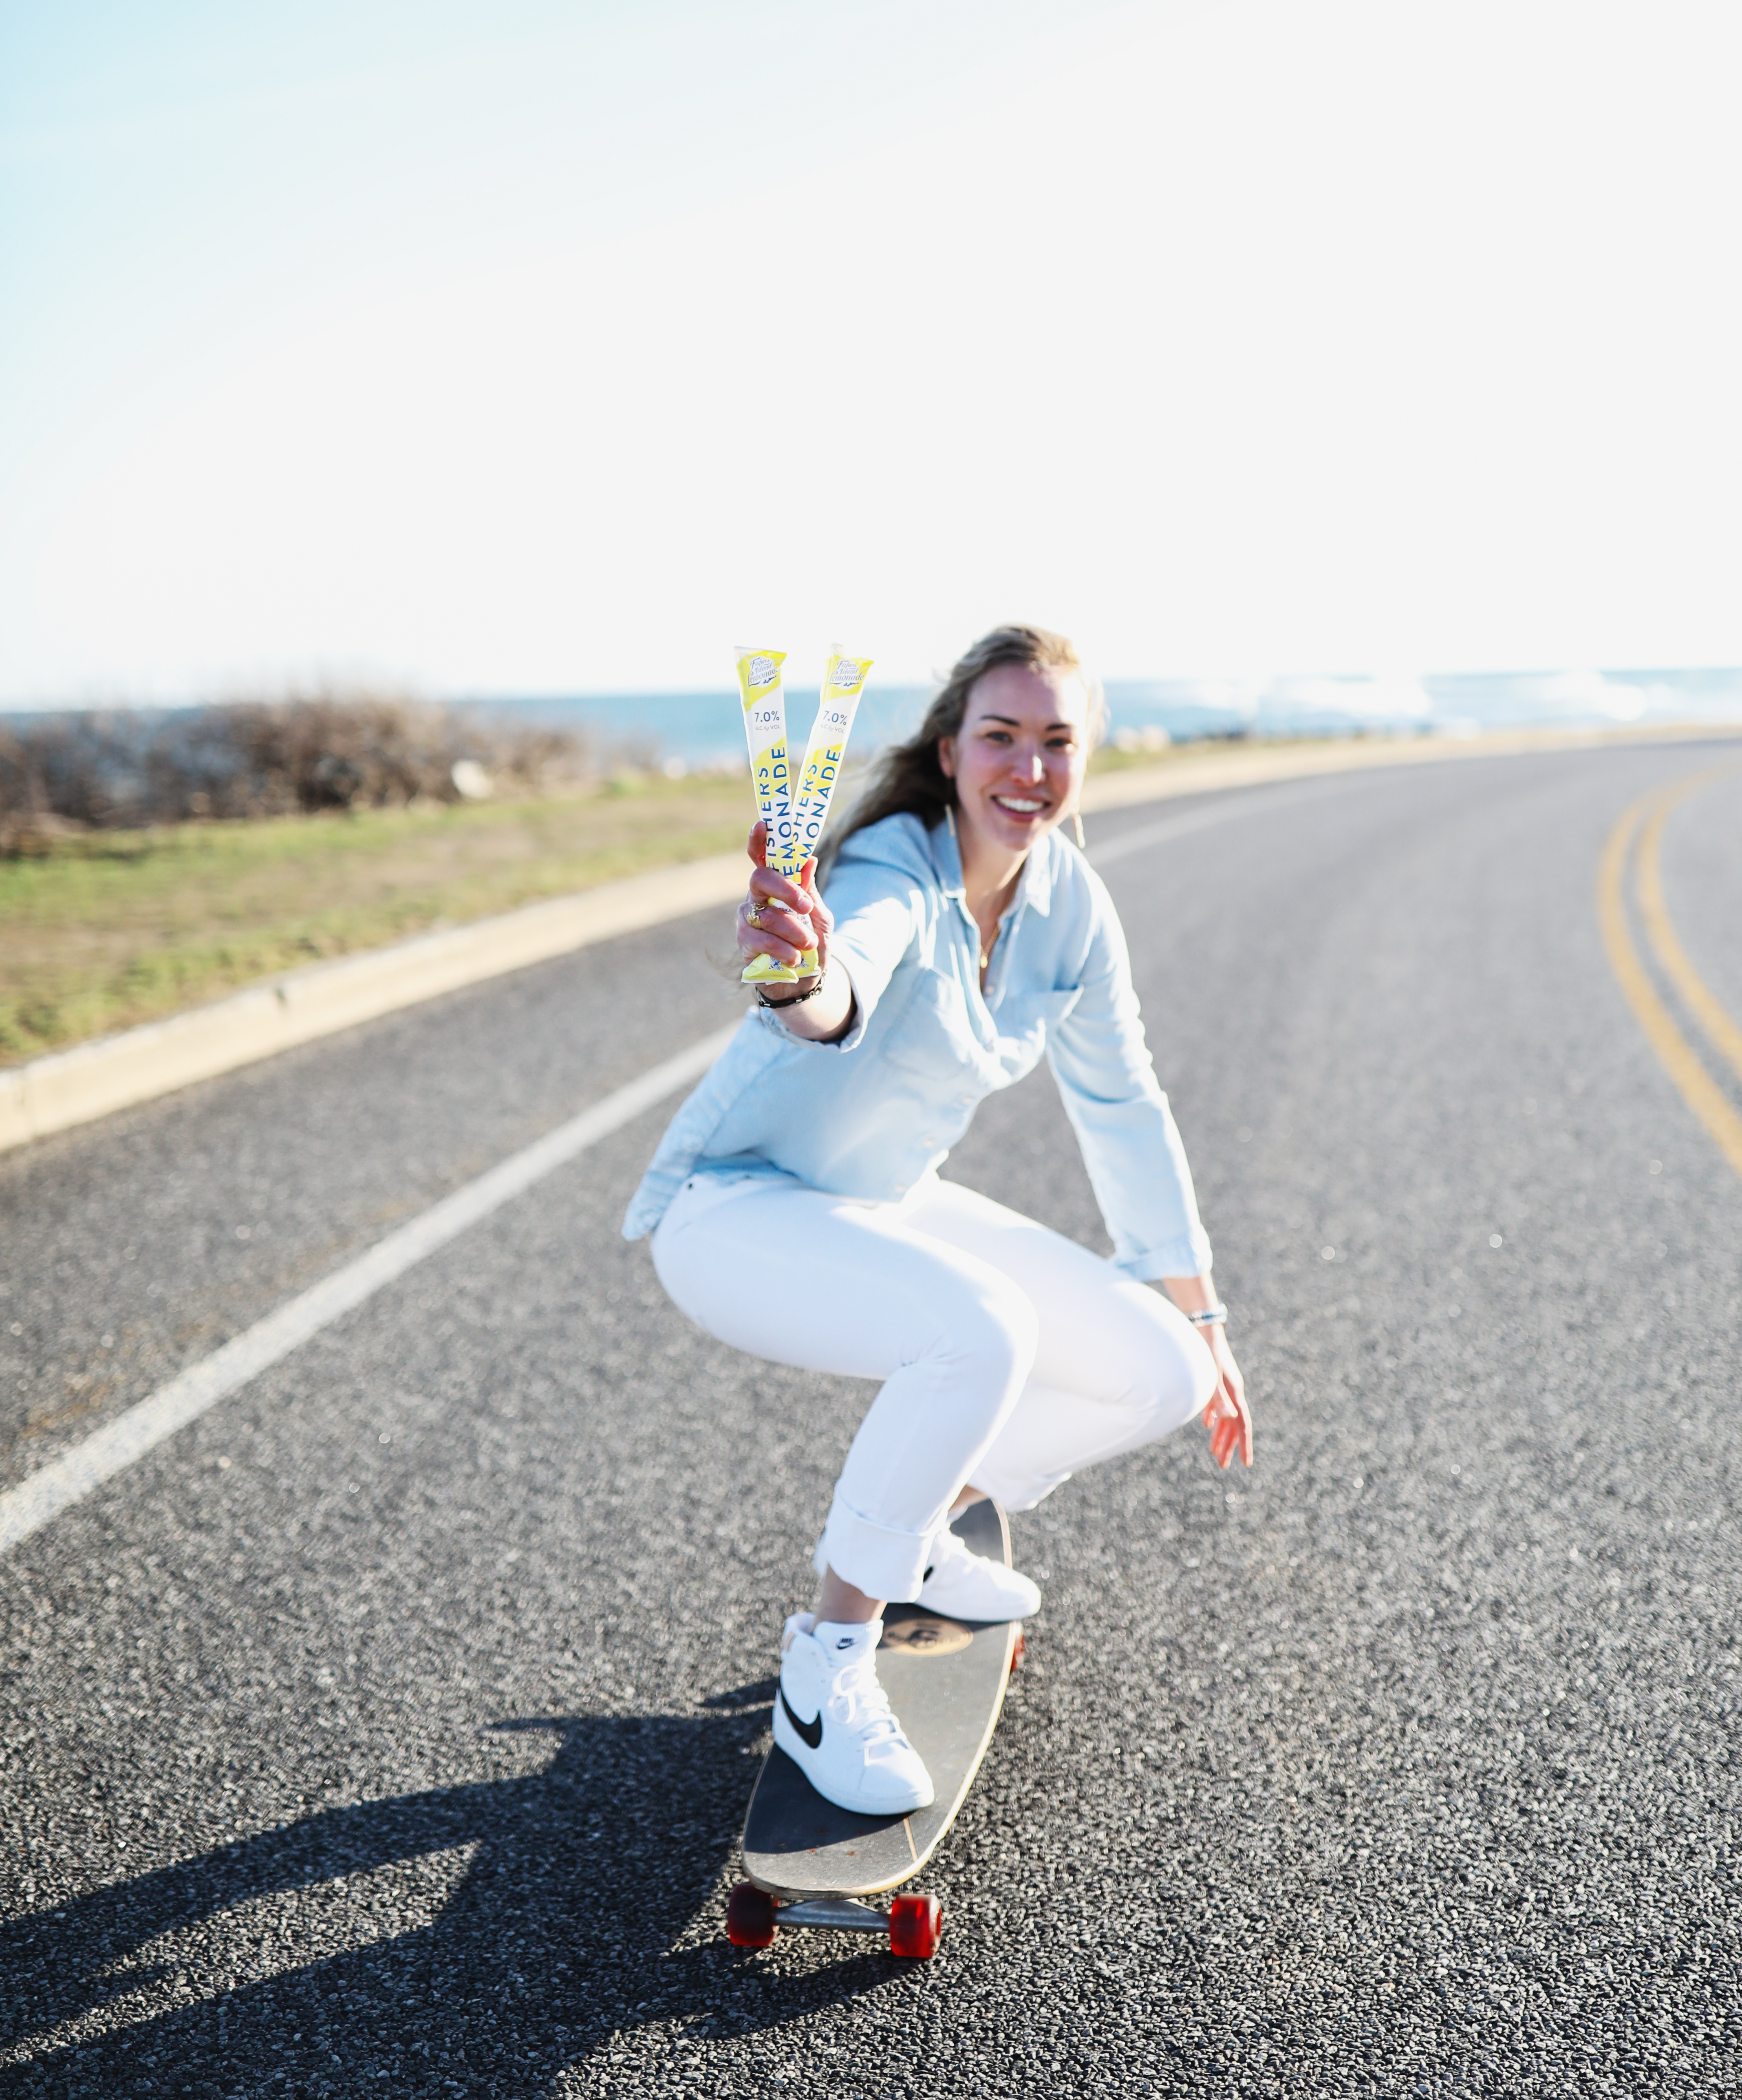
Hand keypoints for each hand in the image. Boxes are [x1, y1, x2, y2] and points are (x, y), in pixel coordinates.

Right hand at [737, 819, 832, 977]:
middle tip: (806, 906)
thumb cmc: (811, 943)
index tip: (763, 824)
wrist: (805, 982)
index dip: (759, 840)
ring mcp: (748, 920)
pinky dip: (784, 950)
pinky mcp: (744, 944)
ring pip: (767, 915)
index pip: (762, 858)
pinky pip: (762, 941)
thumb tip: (809, 859)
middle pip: (760, 879)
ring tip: (809, 944)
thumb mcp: (819, 915)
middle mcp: (756, 898)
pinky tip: (795, 959)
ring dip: (794, 931)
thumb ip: (810, 890)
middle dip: (785, 890)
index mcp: (775, 886)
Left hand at [1200, 1325, 1251, 1468]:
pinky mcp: (1215, 1381)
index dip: (1244, 1445)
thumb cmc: (1207, 1353)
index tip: (1246, 1465)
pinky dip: (1213, 1418)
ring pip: (1225, 1417)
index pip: (1242, 1425)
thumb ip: (1218, 1398)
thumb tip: (1227, 1419)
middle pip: (1234, 1425)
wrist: (1203, 1328)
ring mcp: (1225, 1387)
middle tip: (1223, 1465)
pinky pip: (1217, 1405)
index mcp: (1235, 1394)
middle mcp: (1233, 1392)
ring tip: (1215, 1453)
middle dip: (1229, 1446)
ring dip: (1220, 1435)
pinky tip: (1208, 1426)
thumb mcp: (1212, 1377)